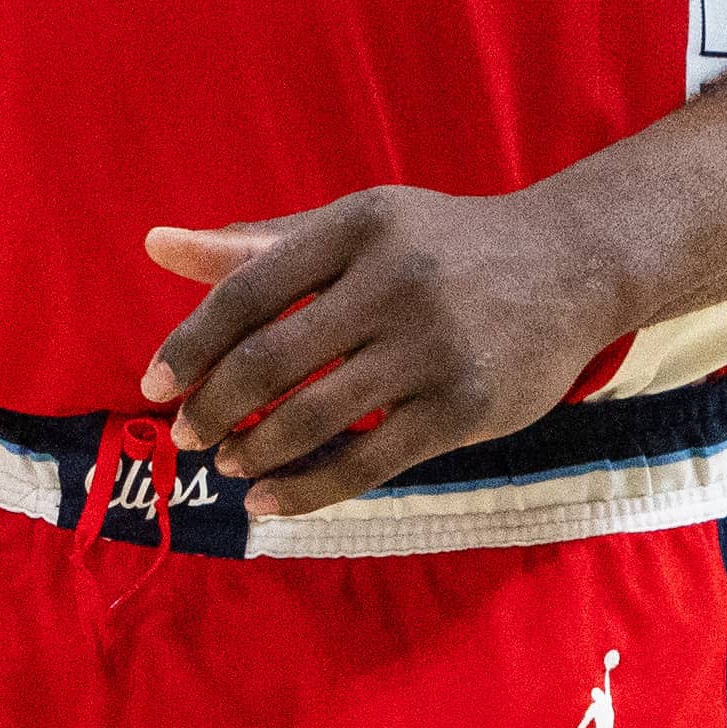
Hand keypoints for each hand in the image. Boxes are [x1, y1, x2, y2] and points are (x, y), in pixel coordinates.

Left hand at [135, 187, 622, 520]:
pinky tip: (273, 502)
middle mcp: (393, 280)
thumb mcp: (355, 227)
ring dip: (256, 452)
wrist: (573, 264)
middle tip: (189, 435)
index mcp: (356, 225)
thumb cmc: (440, 246)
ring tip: (232, 465)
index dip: (192, 344)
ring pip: (314, 415)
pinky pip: (367, 462)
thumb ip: (257, 245)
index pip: (248, 289)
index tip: (155, 384)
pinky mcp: (464, 406)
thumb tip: (154, 245)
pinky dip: (309, 489)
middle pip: (273, 358)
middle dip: (216, 406)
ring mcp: (432, 346)